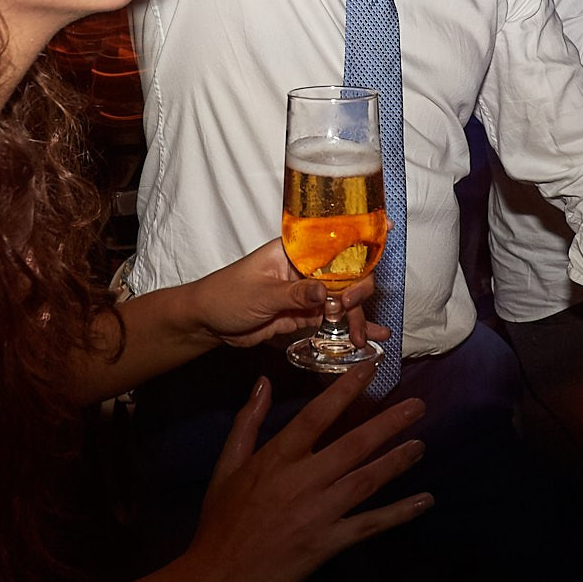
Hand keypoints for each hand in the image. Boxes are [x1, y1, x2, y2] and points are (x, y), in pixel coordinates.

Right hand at [179, 362, 430, 581]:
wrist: (219, 578)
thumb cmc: (221, 520)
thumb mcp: (226, 466)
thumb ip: (247, 421)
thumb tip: (263, 382)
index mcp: (276, 459)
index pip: (317, 415)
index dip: (346, 390)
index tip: (371, 369)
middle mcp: (302, 481)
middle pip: (353, 445)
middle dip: (389, 423)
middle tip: (418, 405)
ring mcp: (318, 513)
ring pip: (366, 480)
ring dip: (396, 461)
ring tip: (421, 444)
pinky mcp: (328, 542)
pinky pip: (369, 524)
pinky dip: (398, 513)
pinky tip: (423, 501)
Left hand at [193, 242, 389, 349]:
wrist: (208, 323)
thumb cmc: (226, 294)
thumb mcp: (261, 293)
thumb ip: (294, 294)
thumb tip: (326, 292)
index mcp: (294, 251)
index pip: (332, 242)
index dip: (357, 245)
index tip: (374, 251)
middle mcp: (305, 269)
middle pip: (345, 273)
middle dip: (357, 291)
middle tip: (351, 310)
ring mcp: (306, 293)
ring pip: (342, 300)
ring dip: (356, 317)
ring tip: (364, 339)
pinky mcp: (303, 315)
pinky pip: (332, 320)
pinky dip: (349, 328)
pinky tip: (367, 339)